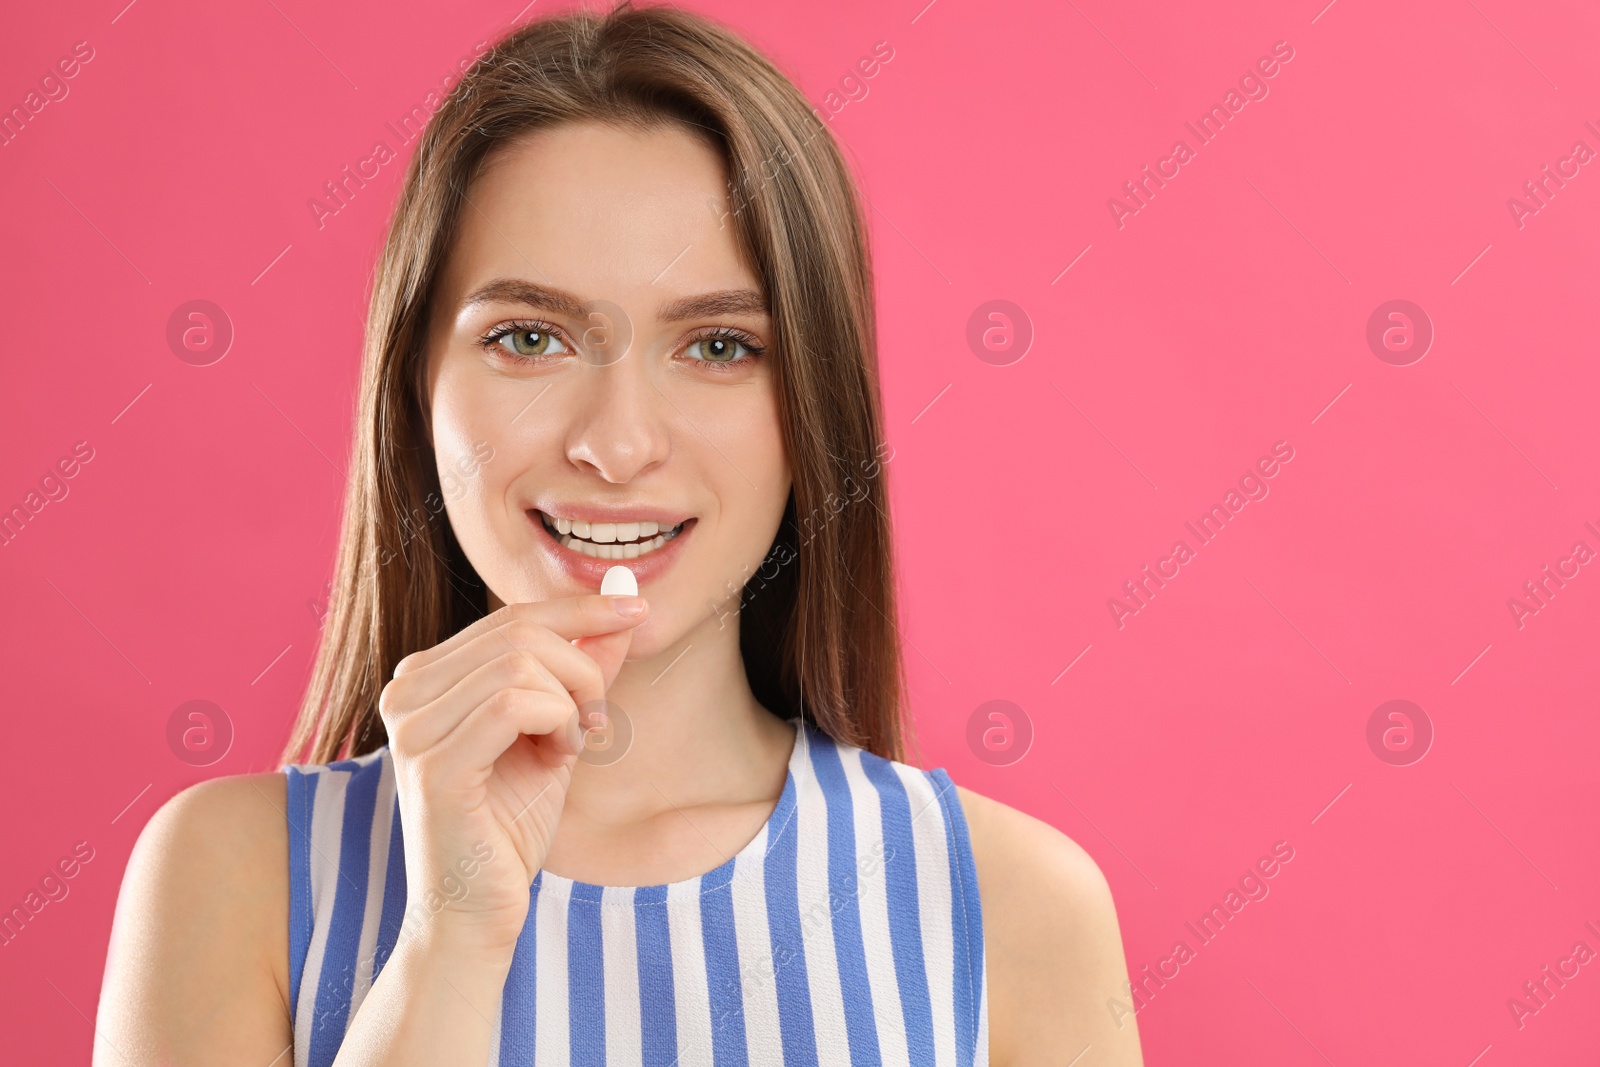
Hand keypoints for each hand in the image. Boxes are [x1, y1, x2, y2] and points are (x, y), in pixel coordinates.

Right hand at [376, 593, 646, 956]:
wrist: (476, 910)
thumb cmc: (510, 823)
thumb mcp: (559, 727)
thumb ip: (585, 662)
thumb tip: (626, 589)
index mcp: (425, 676)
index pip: (513, 615)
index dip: (583, 608)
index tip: (638, 610)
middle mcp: (406, 691)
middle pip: (521, 631)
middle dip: (582, 668)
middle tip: (596, 721)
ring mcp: (411, 727)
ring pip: (522, 663)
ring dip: (572, 702)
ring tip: (571, 746)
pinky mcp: (433, 764)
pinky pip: (514, 704)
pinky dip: (557, 722)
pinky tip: (559, 757)